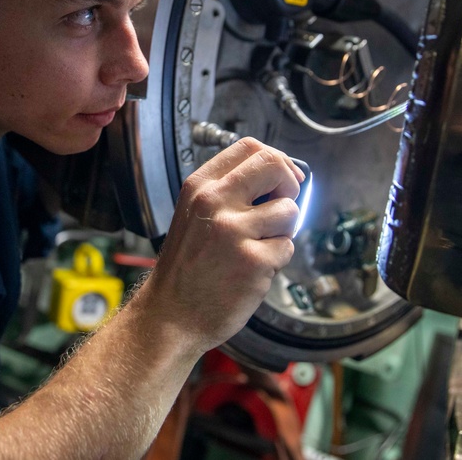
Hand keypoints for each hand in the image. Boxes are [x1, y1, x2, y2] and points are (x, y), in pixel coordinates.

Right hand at [143, 137, 303, 354]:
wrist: (171, 314)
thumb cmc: (188, 266)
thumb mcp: (196, 214)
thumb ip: (231, 191)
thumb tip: (284, 177)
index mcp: (201, 186)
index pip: (250, 147)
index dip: (277, 160)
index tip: (284, 179)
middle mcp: (215, 201)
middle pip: (275, 166)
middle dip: (289, 186)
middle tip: (279, 208)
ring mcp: (235, 231)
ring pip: (290, 211)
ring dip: (283, 231)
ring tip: (257, 247)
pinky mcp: (254, 261)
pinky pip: (288, 247)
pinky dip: (277, 259)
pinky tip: (252, 270)